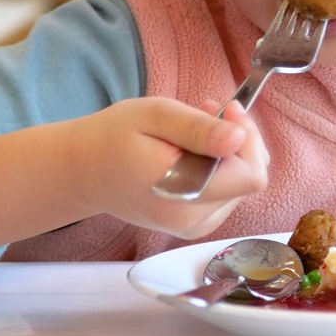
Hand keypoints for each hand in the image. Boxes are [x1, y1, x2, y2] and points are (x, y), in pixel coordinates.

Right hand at [68, 96, 268, 239]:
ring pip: (243, 183)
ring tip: (195, 127)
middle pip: (251, 177)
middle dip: (238, 140)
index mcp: (183, 196)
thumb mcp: (155, 116)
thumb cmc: (114, 138)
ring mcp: (196, 225)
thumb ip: (198, 129)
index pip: (251, 174)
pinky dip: (219, 165)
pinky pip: (228, 190)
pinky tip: (195, 148)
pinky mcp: (197, 222)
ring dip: (229, 150)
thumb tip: (238, 138)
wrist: (84, 171)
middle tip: (209, 111)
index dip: (247, 137)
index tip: (226, 110)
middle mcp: (194, 220)